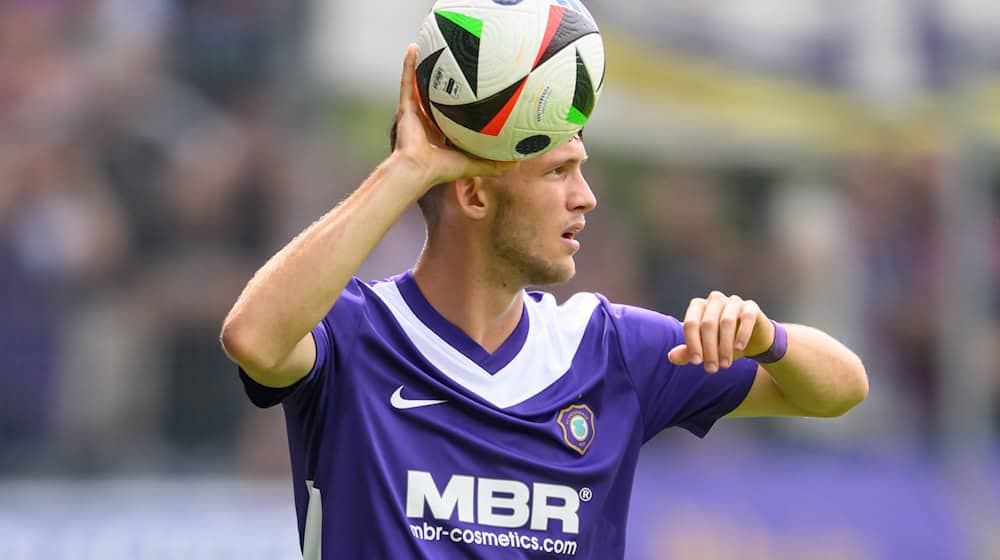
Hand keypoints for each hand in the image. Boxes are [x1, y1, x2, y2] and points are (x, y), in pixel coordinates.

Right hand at [392, 44, 513, 186]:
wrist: (417, 170)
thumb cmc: (442, 170)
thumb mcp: (474, 164)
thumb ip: (493, 164)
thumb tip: (518, 161)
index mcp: (440, 133)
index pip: (451, 115)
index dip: (459, 104)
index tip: (472, 91)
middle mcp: (426, 120)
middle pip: (435, 96)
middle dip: (442, 82)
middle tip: (454, 63)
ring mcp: (414, 112)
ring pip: (419, 83)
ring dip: (423, 66)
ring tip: (431, 46)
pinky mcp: (404, 106)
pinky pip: (407, 80)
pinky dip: (409, 63)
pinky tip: (414, 46)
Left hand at [667, 291, 774, 372]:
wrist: (752, 339)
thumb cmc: (722, 342)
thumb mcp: (705, 349)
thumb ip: (688, 351)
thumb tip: (671, 357)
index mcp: (699, 306)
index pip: (691, 323)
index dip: (692, 343)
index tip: (696, 363)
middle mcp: (715, 300)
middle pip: (708, 324)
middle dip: (709, 349)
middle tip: (712, 369)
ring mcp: (734, 301)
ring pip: (726, 321)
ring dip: (725, 346)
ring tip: (725, 365)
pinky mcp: (751, 307)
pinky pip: (747, 318)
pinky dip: (742, 334)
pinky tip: (739, 348)